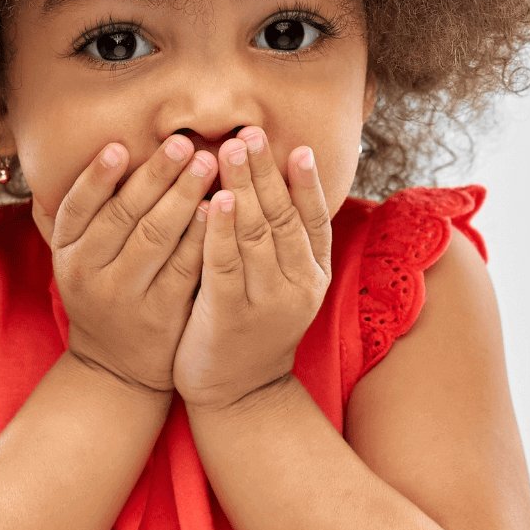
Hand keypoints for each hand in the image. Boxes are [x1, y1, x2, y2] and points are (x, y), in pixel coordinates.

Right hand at [34, 135, 216, 394]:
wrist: (116, 369)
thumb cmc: (103, 293)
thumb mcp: (81, 259)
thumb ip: (90, 215)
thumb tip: (109, 149)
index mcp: (67, 253)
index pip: (78, 207)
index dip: (97, 176)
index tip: (121, 146)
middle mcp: (89, 274)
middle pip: (124, 215)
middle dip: (155, 175)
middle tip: (184, 143)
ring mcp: (125, 296)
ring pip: (156, 238)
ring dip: (183, 197)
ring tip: (208, 163)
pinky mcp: (161, 314)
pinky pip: (184, 267)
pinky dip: (201, 235)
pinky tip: (218, 209)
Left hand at [172, 127, 333, 414]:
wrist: (239, 397)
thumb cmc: (253, 330)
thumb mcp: (282, 286)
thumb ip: (282, 242)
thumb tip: (273, 184)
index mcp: (313, 274)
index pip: (314, 218)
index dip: (306, 181)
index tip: (295, 145)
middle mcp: (298, 285)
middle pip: (282, 216)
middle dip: (265, 171)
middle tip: (248, 132)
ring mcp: (266, 301)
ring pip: (256, 234)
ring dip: (243, 187)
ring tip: (230, 149)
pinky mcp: (230, 315)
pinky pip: (226, 264)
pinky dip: (220, 229)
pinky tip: (214, 200)